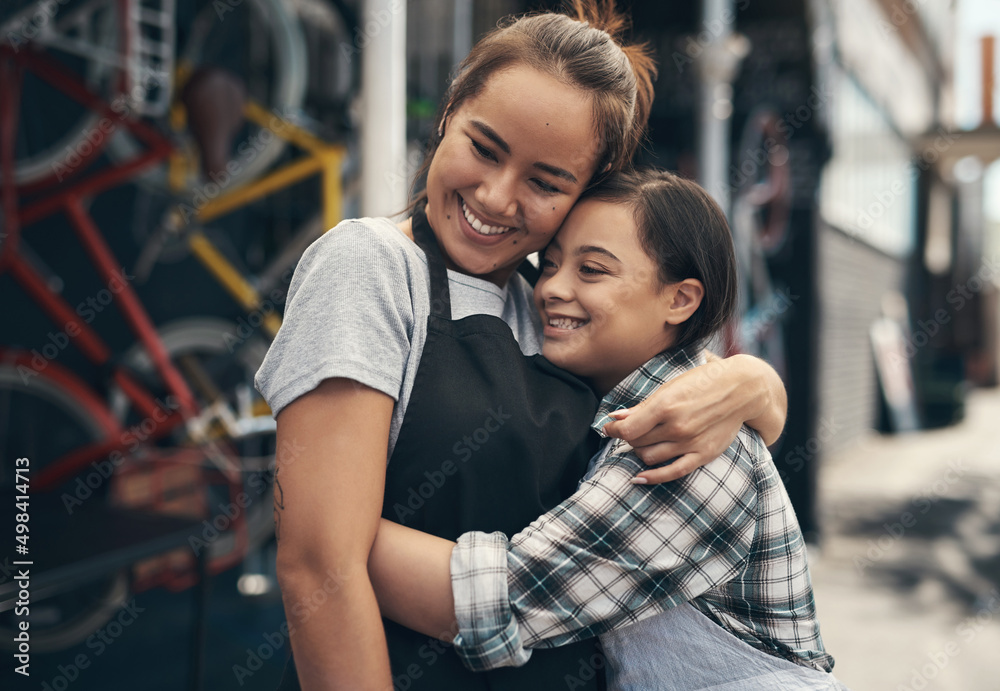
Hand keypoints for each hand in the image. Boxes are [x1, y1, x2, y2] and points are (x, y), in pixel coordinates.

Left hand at [602, 354, 784, 484]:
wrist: (742, 389)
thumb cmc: (702, 382)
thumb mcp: (670, 387)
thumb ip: (642, 406)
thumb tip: (615, 418)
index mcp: (666, 406)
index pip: (627, 429)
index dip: (613, 431)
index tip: (609, 428)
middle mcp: (677, 427)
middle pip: (637, 442)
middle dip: (627, 438)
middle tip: (628, 431)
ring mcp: (690, 443)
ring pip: (649, 458)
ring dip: (639, 451)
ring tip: (640, 442)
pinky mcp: (703, 454)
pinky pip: (672, 473)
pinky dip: (652, 477)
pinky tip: (639, 477)